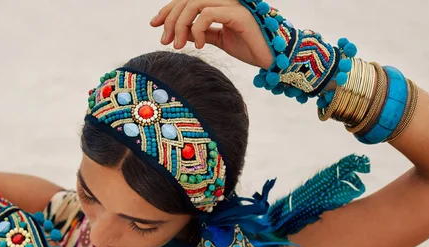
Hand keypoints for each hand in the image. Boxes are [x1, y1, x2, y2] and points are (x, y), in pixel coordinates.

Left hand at [151, 0, 273, 69]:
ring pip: (195, 4)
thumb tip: (178, 32)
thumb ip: (200, 33)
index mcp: (220, 4)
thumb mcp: (218, 40)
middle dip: (170, 18)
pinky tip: (198, 45)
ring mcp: (233, 4)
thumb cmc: (250, 48)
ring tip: (176, 45)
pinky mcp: (239, 15)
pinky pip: (209, 14)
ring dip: (180, 25)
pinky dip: (198, 29)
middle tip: (164, 40)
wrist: (273, 58)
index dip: (168, 9)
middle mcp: (226, 0)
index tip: (154, 25)